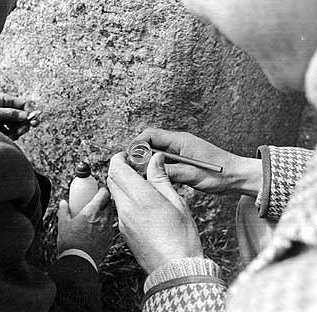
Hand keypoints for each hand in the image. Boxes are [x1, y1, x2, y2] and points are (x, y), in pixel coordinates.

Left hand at [0, 93, 39, 139]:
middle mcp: (4, 108)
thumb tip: (26, 115)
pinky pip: (9, 132)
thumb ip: (9, 114)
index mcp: (3, 100)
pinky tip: (4, 137)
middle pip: (22, 116)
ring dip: (16, 131)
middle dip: (23, 124)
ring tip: (10, 135)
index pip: (23, 104)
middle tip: (19, 131)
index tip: (33, 122)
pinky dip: (9, 135)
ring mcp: (1, 118)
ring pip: (16, 125)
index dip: (30, 112)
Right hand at [57, 188, 112, 265]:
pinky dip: (106, 224)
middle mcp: (103, 219)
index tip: (99, 188)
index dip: (102, 189)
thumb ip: (64, 211)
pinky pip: (110, 227)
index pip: (104, 194)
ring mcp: (108, 230)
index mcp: (92, 212)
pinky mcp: (109, 239)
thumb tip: (63, 203)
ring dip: (107, 212)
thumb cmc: (70, 243)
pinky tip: (99, 228)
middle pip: (110, 203)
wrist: (79, 262)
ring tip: (98, 214)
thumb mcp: (63, 224)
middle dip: (105, 200)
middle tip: (98, 200)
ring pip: (111, 215)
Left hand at [108, 152, 202, 273]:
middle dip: (119, 169)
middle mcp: (127, 208)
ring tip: (141, 185)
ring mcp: (122, 221)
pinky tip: (142, 203)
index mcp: (141, 197)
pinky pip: (119, 209)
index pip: (117, 168)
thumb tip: (156, 160)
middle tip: (134, 167)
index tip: (128, 155)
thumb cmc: (181, 238)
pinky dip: (125, 200)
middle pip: (112, 179)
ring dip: (122, 185)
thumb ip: (161, 178)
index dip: (119, 158)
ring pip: (115, 194)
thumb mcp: (176, 202)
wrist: (175, 269)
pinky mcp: (123, 231)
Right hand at [133, 128, 261, 196]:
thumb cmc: (219, 174)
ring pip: (155, 152)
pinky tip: (152, 177)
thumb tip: (148, 172)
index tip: (128, 157)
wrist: (238, 177)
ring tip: (138, 174)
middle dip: (138, 153)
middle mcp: (178, 142)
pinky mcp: (182, 160)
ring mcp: (180, 151)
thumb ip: (169, 172)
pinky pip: (162, 160)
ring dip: (146, 161)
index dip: (137, 145)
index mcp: (180, 140)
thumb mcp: (192, 175)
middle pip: (150, 142)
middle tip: (129, 168)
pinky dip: (154, 167)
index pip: (150, 135)